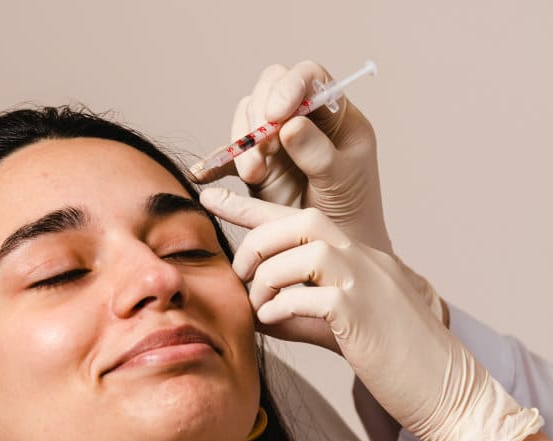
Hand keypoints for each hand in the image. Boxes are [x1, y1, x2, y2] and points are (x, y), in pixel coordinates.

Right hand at [191, 60, 391, 254]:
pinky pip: (228, 154)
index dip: (289, 87)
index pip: (309, 77)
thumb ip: (318, 152)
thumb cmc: (351, 213)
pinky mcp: (256, 164)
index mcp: (335, 114)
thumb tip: (289, 123)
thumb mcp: (343, 181)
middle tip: (261, 151)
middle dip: (259, 117)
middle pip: (270, 89)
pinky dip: (214, 163)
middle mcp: (304, 119)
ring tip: (253, 176)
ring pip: (247, 117)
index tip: (276, 113)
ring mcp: (277, 140)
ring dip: (242, 142)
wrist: (330, 251)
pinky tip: (202, 177)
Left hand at [201, 187, 543, 440]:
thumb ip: (301, 310)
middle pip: (298, 220)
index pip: (297, 217)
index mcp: (357, 256)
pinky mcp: (362, 312)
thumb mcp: (342, 325)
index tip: (210, 195)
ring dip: (266, 281)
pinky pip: (308, 295)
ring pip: (300, 254)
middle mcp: (362, 258)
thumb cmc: (396, 360)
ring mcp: (365, 281)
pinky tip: (273, 321)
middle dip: (256, 243)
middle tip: (241, 275)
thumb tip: (257, 310)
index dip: (249, 205)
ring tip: (259, 308)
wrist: (448, 390)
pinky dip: (280, 306)